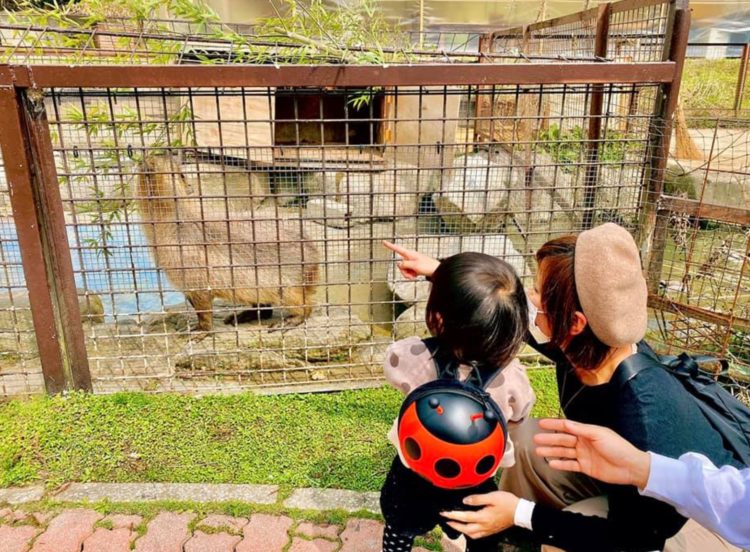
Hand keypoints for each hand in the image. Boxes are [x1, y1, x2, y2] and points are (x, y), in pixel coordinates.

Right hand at [382, 241, 439, 279]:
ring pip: (404, 270)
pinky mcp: (414, 267)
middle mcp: (410, 257)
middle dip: (404, 271)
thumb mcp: (414, 265)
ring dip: (408, 274)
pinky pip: (408, 272)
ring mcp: (412, 263)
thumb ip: (404, 265)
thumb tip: (399, 264)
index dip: (390, 245)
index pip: (397, 248)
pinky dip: (411, 275)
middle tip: (411, 273)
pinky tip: (416, 275)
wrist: (436, 270)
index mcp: (409, 254)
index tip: (383, 241)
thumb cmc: (428, 266)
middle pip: (400, 264)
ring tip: (415, 275)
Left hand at [440, 491, 518, 539]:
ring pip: (471, 534)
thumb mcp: (492, 496)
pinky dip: (470, 533)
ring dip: (461, 530)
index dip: (452, 515)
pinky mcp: (492, 530)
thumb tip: (465, 501)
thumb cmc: (507, 502)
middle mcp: (484, 526)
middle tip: (446, 520)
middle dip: (454, 525)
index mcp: (483, 517)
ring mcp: (488, 530)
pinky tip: (469, 529)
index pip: (464, 517)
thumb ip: (477, 499)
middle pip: (465, 529)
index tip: (444, 513)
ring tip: (455, 524)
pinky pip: (478, 535)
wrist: (520, 512)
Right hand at [534, 418, 651, 488]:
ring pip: (563, 452)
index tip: (541, 423)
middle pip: (562, 440)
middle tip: (536, 439)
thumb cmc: (618, 447)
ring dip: (551, 451)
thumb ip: (581, 429)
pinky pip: (570, 465)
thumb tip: (565, 423)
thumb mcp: (599, 434)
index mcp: (586, 432)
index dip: (554, 424)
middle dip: (549, 439)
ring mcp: (583, 455)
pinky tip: (551, 463)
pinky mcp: (585, 467)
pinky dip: (561, 464)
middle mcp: (583, 442)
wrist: (630, 467)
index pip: (566, 427)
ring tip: (539, 451)